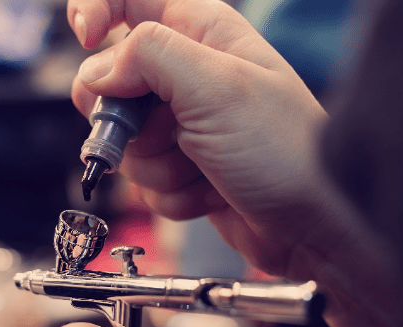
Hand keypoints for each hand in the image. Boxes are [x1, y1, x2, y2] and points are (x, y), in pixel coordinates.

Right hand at [67, 0, 402, 326]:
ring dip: (156, 166)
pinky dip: (170, 193)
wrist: (313, 227)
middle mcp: (187, 73)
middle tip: (160, 129)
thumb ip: (148, 58)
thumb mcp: (216, 87)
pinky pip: (142, 179)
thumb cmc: (288, 152)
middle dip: (125, 118)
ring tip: (200, 166)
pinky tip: (208, 190)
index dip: (97, 12)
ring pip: (123, 139)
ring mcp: (182, 123)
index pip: (128, 0)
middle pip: (109, 80)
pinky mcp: (180, 167)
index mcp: (201, 31)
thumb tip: (98, 69)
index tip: (89, 42)